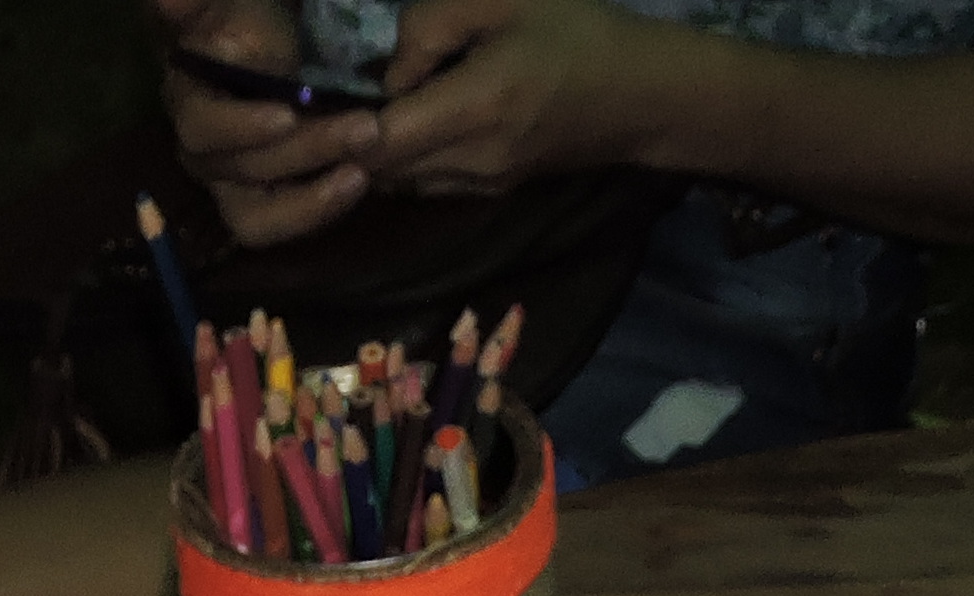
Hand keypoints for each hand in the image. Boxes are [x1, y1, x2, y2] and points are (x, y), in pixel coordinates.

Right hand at [158, 0, 376, 246]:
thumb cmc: (256, 24)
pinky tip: (360, 181)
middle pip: (242, 170)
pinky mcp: (268, 206)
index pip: (200, 127)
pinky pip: (285, 224)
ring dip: (310, 200)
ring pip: (257, 217)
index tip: (287, 116)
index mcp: (189, 99)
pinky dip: (321, 208)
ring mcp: (233, 186)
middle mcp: (204, 152)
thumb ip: (197, 5)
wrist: (291, 48)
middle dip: (305, 151)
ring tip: (360, 174)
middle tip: (365, 128)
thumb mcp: (231, 7)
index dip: (240, 128)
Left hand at [358, 0, 670, 197]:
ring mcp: (481, 185)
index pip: (378, 138)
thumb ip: (429, 25)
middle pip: (378, 168)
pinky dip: (407, 157)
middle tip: (338, 100)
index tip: (330, 93)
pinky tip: (416, 121)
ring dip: (379, 150)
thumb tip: (387, 74)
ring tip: (380, 108)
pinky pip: (425, 181)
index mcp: (476, 106)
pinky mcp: (489, 193)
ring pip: (397, 180)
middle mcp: (472, 160)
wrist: (643, 96)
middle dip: (352, 139)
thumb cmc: (577, 31)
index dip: (341, 124)